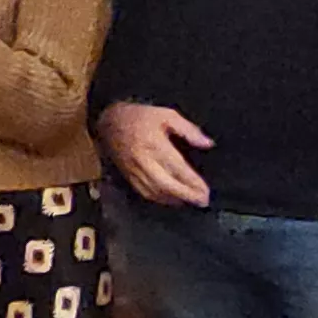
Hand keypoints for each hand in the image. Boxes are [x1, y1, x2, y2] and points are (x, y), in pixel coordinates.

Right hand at [96, 102, 214, 207]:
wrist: (109, 122)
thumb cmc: (140, 117)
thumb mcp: (167, 115)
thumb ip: (188, 129)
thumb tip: (208, 143)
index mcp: (155, 145)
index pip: (177, 168)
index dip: (193, 182)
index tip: (206, 191)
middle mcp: (144, 161)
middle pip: (166, 184)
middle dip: (186, 195)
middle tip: (202, 201)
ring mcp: (135, 171)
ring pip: (156, 191)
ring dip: (174, 199)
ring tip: (191, 202)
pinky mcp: (128, 176)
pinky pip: (144, 192)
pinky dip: (159, 199)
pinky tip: (171, 200)